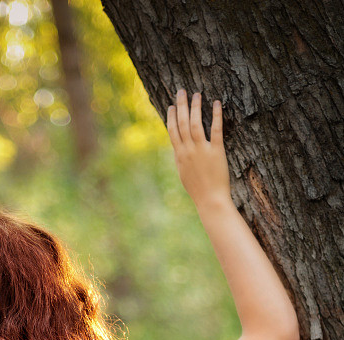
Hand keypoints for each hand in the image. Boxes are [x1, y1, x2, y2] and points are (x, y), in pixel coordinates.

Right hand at [167, 89, 230, 209]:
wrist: (210, 200)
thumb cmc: (198, 190)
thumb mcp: (184, 174)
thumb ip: (181, 159)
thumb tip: (179, 149)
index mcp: (180, 155)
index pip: (172, 131)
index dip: (171, 117)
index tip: (171, 105)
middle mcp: (188, 150)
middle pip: (182, 123)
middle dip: (181, 105)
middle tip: (181, 91)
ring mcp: (202, 150)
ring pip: (195, 123)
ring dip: (195, 107)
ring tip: (197, 94)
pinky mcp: (216, 151)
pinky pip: (215, 130)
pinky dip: (216, 115)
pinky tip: (216, 103)